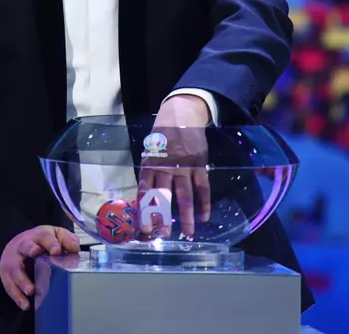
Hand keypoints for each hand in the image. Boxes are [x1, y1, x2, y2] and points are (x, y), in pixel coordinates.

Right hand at [0, 226, 78, 310]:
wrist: (16, 246)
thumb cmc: (39, 243)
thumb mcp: (54, 235)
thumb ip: (65, 239)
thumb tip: (73, 248)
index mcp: (36, 236)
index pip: (43, 236)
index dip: (50, 243)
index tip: (56, 250)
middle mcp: (22, 246)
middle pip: (25, 247)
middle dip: (29, 250)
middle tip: (35, 255)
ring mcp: (12, 261)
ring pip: (15, 270)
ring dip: (22, 280)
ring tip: (31, 290)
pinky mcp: (6, 275)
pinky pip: (10, 286)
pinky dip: (17, 296)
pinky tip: (26, 304)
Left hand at [138, 95, 211, 238]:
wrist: (181, 114)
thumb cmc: (162, 134)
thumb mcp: (150, 150)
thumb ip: (149, 170)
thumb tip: (146, 195)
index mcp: (150, 164)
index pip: (146, 190)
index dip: (145, 209)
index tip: (144, 226)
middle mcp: (166, 167)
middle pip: (164, 195)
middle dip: (163, 216)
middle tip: (163, 234)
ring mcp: (184, 167)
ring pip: (185, 195)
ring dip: (187, 215)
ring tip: (188, 232)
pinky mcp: (199, 164)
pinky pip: (202, 186)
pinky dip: (204, 202)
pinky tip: (204, 216)